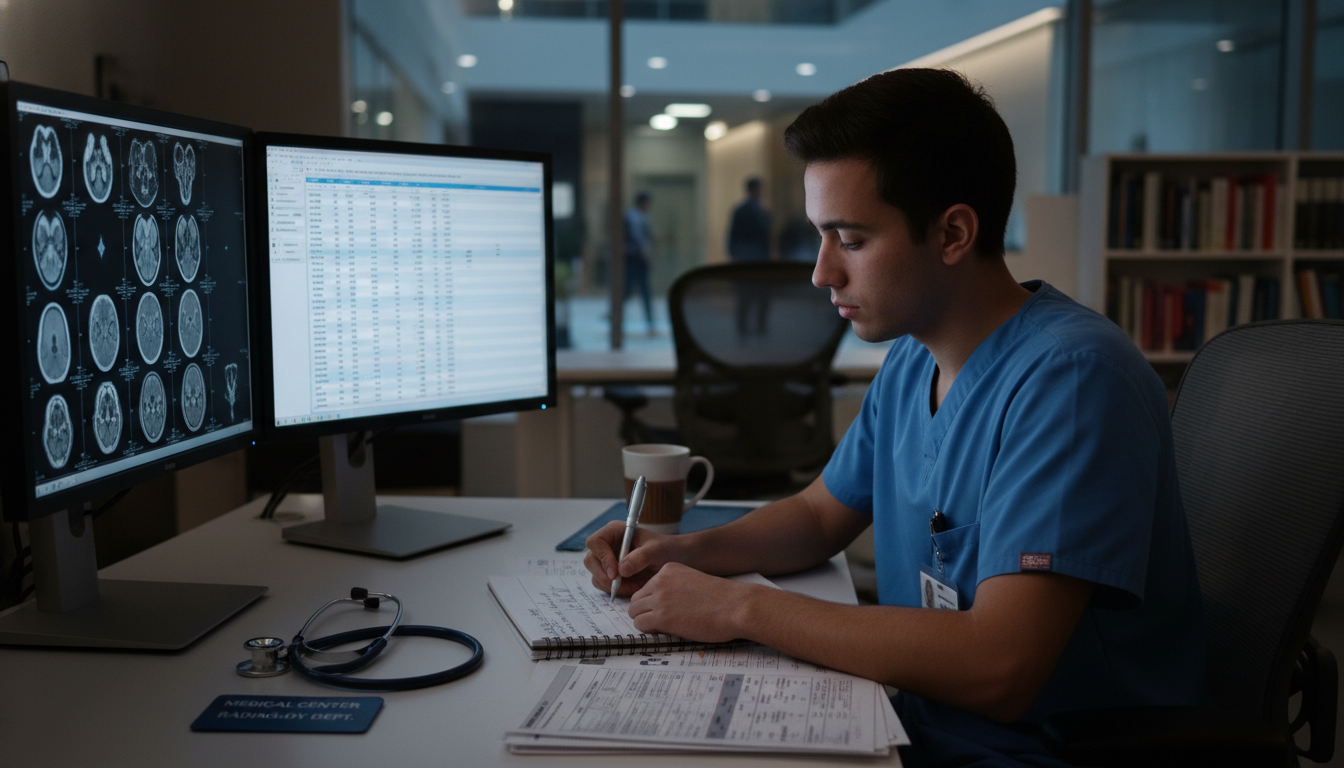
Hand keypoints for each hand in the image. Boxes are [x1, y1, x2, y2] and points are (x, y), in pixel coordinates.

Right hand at [583, 521, 681, 596]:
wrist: (672, 559)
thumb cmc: (665, 549)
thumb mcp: (656, 550)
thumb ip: (640, 557)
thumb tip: (621, 569)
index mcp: (615, 532)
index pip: (595, 542)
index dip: (602, 557)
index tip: (615, 573)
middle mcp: (607, 545)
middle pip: (591, 561)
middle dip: (604, 575)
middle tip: (620, 585)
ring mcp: (607, 560)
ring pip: (595, 575)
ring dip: (611, 585)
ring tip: (635, 586)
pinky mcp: (610, 574)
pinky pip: (603, 585)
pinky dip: (616, 590)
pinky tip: (633, 587)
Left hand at [628, 563, 753, 643]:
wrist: (736, 606)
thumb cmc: (722, 598)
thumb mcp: (693, 581)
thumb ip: (675, 587)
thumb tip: (664, 604)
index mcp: (669, 569)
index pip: (646, 586)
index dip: (653, 601)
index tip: (665, 609)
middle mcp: (660, 580)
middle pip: (636, 599)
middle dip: (645, 611)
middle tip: (661, 621)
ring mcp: (660, 598)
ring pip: (634, 611)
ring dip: (646, 621)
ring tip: (664, 627)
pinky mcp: (662, 616)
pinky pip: (640, 624)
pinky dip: (648, 630)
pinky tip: (665, 631)